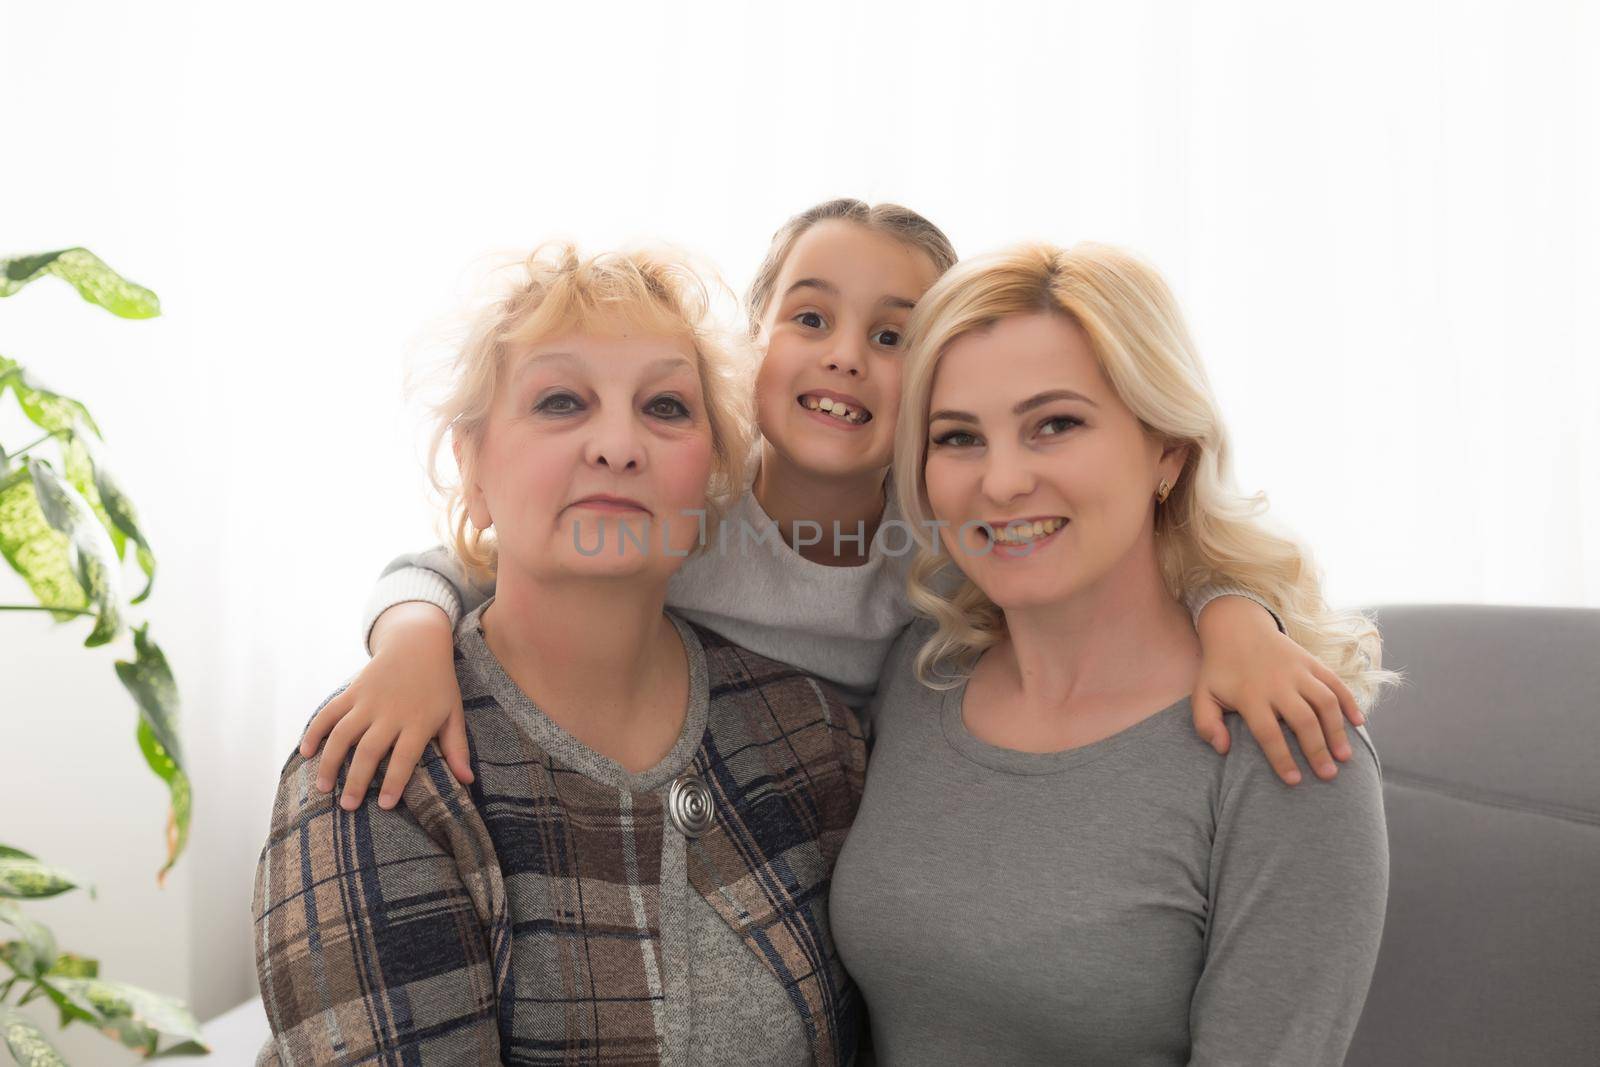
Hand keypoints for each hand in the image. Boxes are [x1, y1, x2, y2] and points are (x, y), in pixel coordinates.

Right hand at [299, 603, 469, 809]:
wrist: (417, 643)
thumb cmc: (438, 684)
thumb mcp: (453, 713)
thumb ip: (457, 748)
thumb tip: (468, 781)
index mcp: (418, 721)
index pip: (405, 757)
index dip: (395, 781)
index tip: (385, 805)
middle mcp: (391, 712)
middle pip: (369, 750)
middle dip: (357, 781)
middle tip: (347, 807)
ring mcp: (368, 701)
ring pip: (342, 735)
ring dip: (330, 763)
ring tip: (324, 788)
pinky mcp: (352, 692)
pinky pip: (329, 713)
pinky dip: (314, 731)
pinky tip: (306, 752)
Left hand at [1191, 596, 1364, 785]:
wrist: (1236, 627)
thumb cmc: (1220, 670)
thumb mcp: (1202, 694)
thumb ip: (1206, 723)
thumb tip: (1222, 749)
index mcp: (1250, 694)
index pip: (1268, 733)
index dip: (1281, 758)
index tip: (1294, 780)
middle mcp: (1277, 683)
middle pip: (1303, 720)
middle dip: (1317, 750)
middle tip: (1328, 775)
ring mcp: (1297, 670)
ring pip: (1325, 702)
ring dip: (1337, 730)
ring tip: (1344, 756)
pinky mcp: (1311, 661)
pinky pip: (1335, 682)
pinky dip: (1350, 701)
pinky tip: (1358, 722)